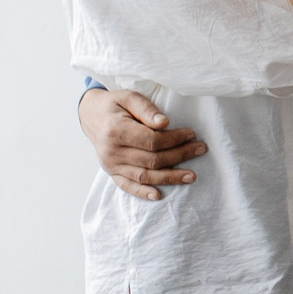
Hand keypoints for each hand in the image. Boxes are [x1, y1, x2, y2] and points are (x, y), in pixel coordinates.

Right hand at [80, 88, 205, 200]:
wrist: (92, 116)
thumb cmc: (114, 105)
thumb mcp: (129, 97)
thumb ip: (146, 109)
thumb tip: (165, 123)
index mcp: (116, 131)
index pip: (152, 141)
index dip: (175, 139)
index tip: (191, 135)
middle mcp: (112, 151)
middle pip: (152, 159)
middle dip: (180, 156)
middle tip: (201, 149)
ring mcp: (111, 165)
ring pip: (144, 175)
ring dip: (170, 177)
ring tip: (191, 176)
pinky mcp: (112, 172)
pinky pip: (127, 186)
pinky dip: (143, 192)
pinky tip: (158, 196)